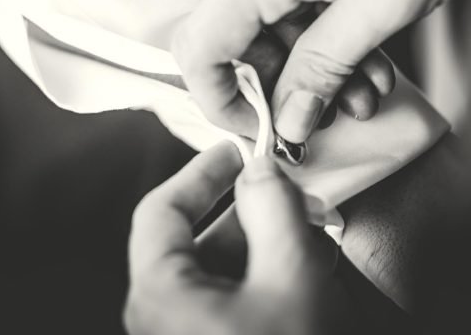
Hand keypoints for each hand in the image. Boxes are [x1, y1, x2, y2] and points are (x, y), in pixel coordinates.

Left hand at [124, 143, 349, 334]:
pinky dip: (264, 278)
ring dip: (263, 245)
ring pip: (217, 271)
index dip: (200, 174)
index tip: (235, 153)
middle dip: (247, 213)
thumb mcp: (289, 278)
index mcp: (159, 293)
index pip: (161, 211)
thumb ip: (273, 210)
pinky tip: (305, 275)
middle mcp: (160, 317)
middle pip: (193, 240)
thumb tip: (262, 169)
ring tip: (311, 237)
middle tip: (291, 196)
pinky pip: (231, 300)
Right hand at [174, 0, 470, 142]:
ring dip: (312, 57)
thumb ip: (326, 68)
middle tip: (337, 109)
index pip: (201, 48)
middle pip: (236, 34)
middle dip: (285, 82)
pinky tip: (365, 48)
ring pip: (268, 14)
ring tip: (367, 83)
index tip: (262, 128)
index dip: (222, 101)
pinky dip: (319, 22)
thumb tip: (290, 120)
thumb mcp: (387, 4)